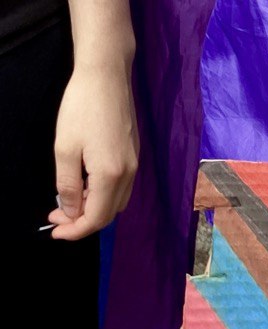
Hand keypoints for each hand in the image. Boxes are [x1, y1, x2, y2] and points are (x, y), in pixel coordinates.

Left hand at [47, 61, 137, 239]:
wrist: (107, 79)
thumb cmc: (82, 108)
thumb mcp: (64, 148)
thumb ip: (68, 184)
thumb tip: (70, 210)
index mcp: (110, 176)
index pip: (96, 217)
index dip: (75, 230)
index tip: (54, 231)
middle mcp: (128, 176)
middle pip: (108, 214)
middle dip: (82, 221)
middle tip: (56, 216)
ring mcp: (134, 167)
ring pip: (115, 202)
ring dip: (93, 208)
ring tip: (68, 201)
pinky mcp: (133, 157)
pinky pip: (120, 188)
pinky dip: (102, 195)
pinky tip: (85, 185)